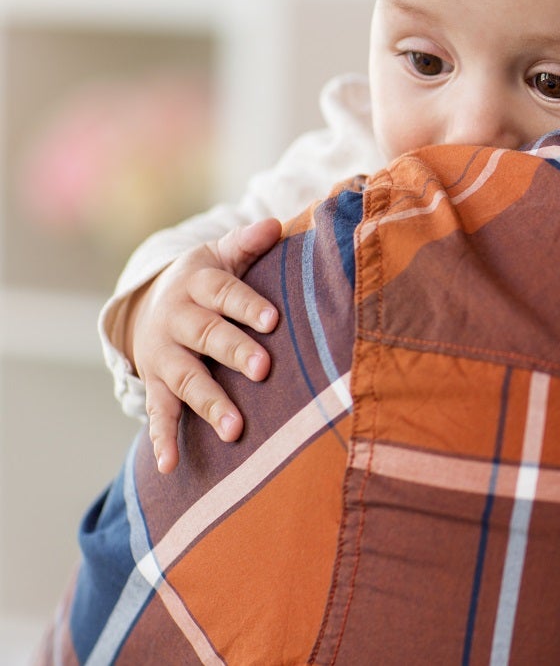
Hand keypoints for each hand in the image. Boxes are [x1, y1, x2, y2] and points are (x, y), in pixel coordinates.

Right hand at [122, 218, 282, 473]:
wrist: (150, 303)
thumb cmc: (208, 280)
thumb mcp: (223, 255)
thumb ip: (248, 243)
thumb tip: (277, 224)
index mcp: (199, 285)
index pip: (226, 293)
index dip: (247, 306)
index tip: (273, 320)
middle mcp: (178, 320)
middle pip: (207, 336)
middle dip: (234, 352)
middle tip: (263, 369)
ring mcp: (164, 356)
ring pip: (186, 380)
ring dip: (210, 403)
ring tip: (235, 429)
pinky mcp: (156, 384)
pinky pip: (158, 413)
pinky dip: (162, 439)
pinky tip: (170, 466)